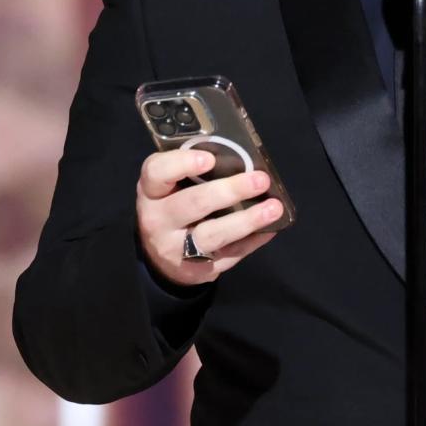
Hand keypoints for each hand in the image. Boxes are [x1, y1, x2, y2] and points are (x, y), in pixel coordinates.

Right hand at [136, 150, 282, 285]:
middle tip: (260, 179)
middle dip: (229, 190)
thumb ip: (191, 171)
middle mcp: (158, 221)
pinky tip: (270, 228)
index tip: (209, 158)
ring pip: (212, 234)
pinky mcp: (197, 270)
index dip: (182, 164)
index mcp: (151, 192)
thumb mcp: (170, 188)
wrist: (161, 260)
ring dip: (246, 220)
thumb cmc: (173, 208)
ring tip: (274, 208)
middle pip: (193, 203)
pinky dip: (253, 241)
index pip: (157, 173)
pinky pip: (229, 254)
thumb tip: (240, 156)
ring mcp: (176, 249)